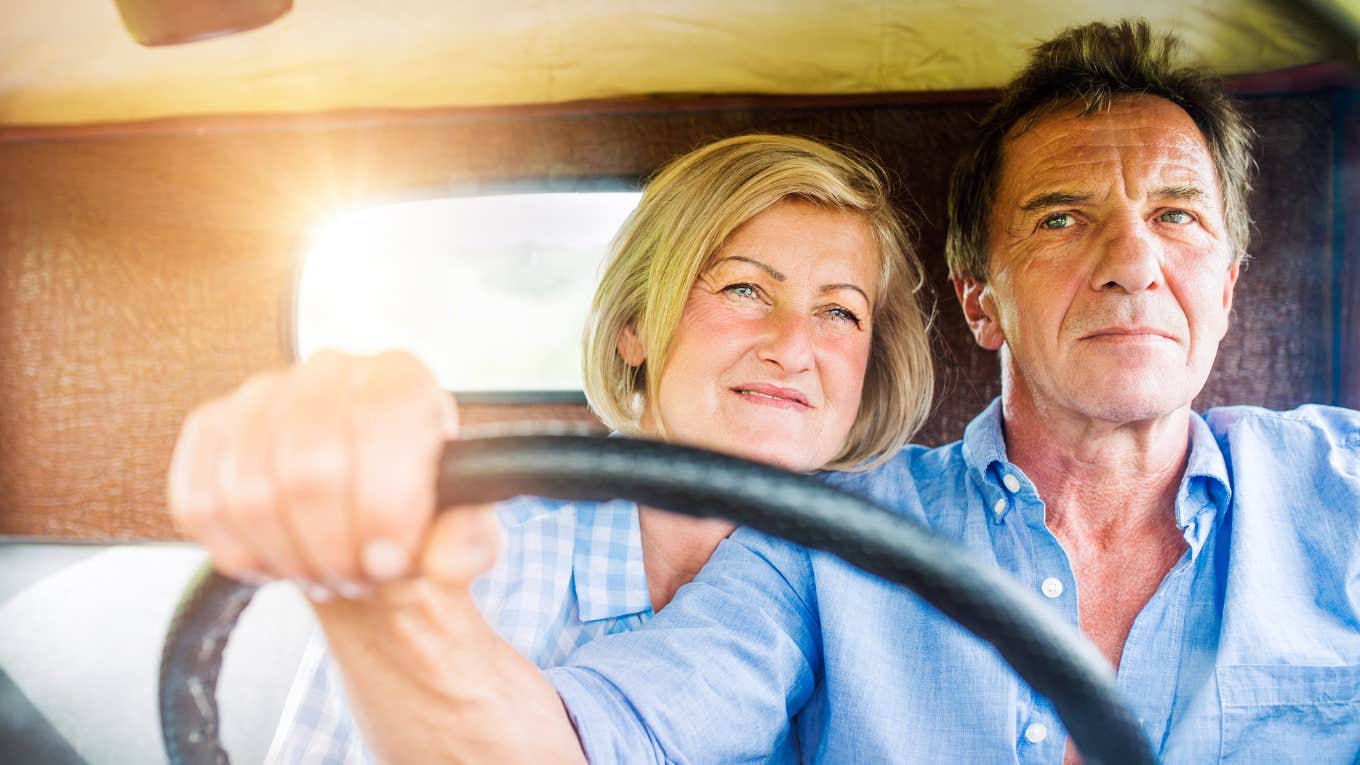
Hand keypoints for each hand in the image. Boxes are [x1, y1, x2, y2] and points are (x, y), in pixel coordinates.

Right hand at [167, 349, 499, 598]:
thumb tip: (447, 553)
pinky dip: (236, 550)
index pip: (380, 427)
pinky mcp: (211, 428)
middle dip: (332, 547)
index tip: (388, 560)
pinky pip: (198, 500)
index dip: (381, 510)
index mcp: (403, 379)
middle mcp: (332, 371)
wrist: (361, 529)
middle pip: (309, 468)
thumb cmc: (415, 522)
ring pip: (249, 492)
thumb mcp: (463, 537)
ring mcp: (264, 394)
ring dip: (287, 555)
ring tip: (321, 569)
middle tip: (354, 576)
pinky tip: (275, 559)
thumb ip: (467, 543)